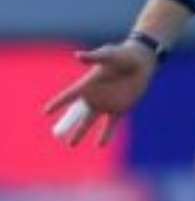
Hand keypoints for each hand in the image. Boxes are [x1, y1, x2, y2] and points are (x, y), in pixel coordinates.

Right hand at [42, 40, 156, 146]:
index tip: (45, 112)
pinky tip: (100, 144)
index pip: (69, 96)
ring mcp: (106, 104)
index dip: (57, 103)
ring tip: (71, 144)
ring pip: (90, 122)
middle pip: (77, 114)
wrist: (142, 61)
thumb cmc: (123, 55)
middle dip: (67, 124)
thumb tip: (77, 55)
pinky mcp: (120, 109)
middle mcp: (95, 96)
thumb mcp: (108, 55)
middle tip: (57, 135)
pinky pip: (110, 125)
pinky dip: (106, 135)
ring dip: (80, 133)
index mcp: (88, 84)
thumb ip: (93, 57)